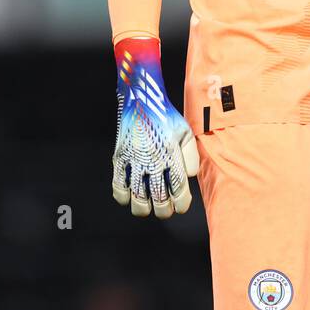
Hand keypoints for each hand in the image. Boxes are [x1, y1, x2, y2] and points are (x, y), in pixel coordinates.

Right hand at [111, 36, 199, 218]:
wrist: (140, 98)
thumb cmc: (166, 116)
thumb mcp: (185, 131)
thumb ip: (191, 156)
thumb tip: (190, 178)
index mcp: (172, 153)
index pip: (179, 188)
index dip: (181, 203)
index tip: (181, 207)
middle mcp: (153, 158)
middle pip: (159, 196)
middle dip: (164, 210)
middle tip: (166, 211)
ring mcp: (134, 159)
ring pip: (137, 195)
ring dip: (143, 208)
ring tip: (147, 210)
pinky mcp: (120, 156)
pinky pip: (118, 183)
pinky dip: (122, 196)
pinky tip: (128, 199)